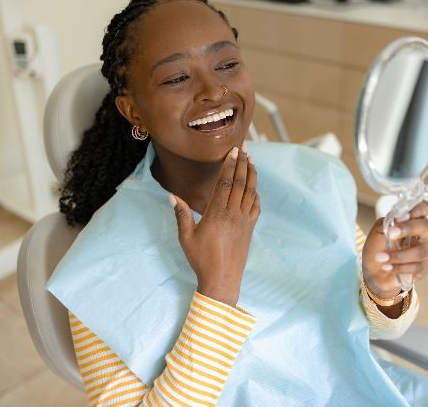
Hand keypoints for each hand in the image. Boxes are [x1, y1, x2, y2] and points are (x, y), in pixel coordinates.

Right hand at [170, 145, 259, 305]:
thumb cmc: (201, 259)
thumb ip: (181, 215)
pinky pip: (256, 207)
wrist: (222, 280)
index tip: (233, 151)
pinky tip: (254, 188)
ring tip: (251, 161)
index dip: (230, 165)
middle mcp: (233, 214)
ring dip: (252, 175)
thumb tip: (171, 196)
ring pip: (250, 192)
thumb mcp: (186, 237)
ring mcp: (244, 221)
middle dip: (243, 163)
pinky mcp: (250, 229)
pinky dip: (256, 194)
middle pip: (240, 183)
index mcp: (216, 214)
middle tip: (244, 148)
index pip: (225, 183)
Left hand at [361, 201, 427, 298]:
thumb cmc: (378, 250)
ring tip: (382, 258)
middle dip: (408, 229)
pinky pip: (418, 266)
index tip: (404, 215)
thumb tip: (398, 217)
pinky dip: (400, 267)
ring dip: (399, 255)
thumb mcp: (377, 233)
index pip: (424, 208)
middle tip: (391, 234)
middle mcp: (423, 233)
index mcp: (412, 221)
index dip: (418, 209)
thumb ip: (387, 223)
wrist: (374, 273)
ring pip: (422, 251)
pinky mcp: (427, 266)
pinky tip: (388, 267)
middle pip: (425, 226)